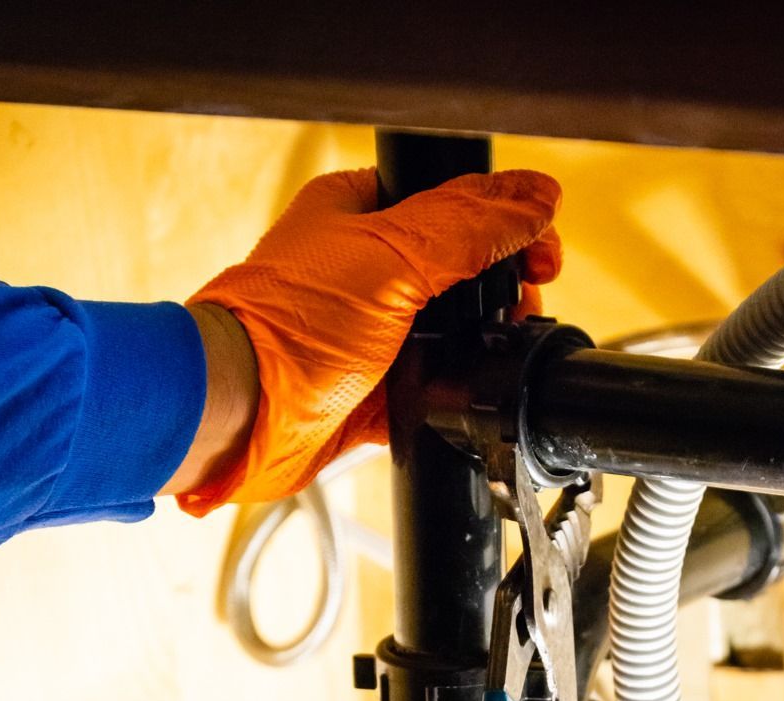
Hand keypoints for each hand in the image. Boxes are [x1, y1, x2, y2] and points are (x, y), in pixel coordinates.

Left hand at [169, 167, 561, 513]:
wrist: (242, 417)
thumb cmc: (287, 328)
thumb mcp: (392, 257)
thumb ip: (469, 227)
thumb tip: (536, 199)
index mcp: (361, 212)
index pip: (455, 201)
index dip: (507, 223)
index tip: (541, 252)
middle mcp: (366, 268)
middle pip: (464, 268)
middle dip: (504, 288)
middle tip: (525, 304)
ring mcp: (372, 331)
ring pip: (455, 331)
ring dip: (486, 342)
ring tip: (502, 347)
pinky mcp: (375, 388)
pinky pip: (436, 386)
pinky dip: (457, 390)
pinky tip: (468, 390)